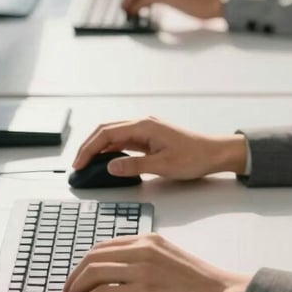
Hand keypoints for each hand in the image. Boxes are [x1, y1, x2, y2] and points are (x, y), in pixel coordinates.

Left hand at [62, 233, 250, 291]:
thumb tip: (124, 277)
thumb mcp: (170, 260)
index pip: (104, 245)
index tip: (76, 278)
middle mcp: (143, 248)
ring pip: (94, 272)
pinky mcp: (143, 290)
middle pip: (93, 257)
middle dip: (73, 276)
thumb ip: (147, 261)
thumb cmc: (201, 283)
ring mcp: (142, 268)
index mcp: (149, 239)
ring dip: (75, 290)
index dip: (84, 263)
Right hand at [71, 116, 248, 179]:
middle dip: (89, 147)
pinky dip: (111, 149)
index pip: (107, 134)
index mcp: (144, 126)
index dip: (89, 149)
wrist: (214, 153)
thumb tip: (109, 167)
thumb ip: (134, 166)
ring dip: (98, 148)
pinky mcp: (150, 138)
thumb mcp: (163, 166)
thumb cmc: (194, 157)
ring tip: (86, 165)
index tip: (78, 164)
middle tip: (77, 166)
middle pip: (106, 131)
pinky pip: (124, 141)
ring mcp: (146, 130)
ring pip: (114, 135)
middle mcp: (143, 124)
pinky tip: (105, 161)